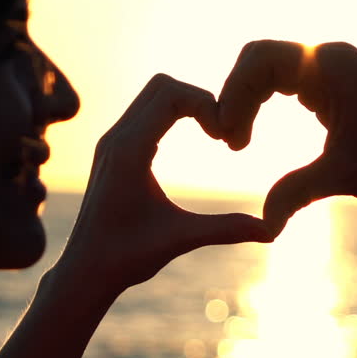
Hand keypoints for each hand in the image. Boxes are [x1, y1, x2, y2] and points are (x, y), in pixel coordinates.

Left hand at [55, 74, 271, 299]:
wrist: (83, 272)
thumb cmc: (126, 258)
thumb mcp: (181, 239)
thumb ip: (227, 229)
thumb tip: (273, 231)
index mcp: (129, 151)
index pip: (171, 94)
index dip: (206, 103)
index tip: (225, 136)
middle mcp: (116, 138)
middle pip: (162, 85)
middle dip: (199, 98)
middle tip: (223, 131)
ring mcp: (112, 142)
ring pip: (152, 96)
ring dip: (186, 105)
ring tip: (213, 134)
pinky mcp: (113, 151)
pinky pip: (145, 113)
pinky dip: (173, 115)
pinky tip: (192, 142)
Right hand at [218, 40, 356, 236]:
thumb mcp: (343, 176)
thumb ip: (296, 193)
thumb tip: (264, 227)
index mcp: (331, 64)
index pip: (258, 59)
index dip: (233, 94)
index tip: (229, 139)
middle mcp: (329, 58)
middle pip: (257, 61)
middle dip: (236, 97)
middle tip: (229, 142)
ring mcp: (332, 69)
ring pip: (268, 72)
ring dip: (246, 102)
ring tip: (237, 143)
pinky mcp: (334, 85)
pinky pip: (283, 82)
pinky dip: (262, 104)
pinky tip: (253, 135)